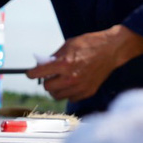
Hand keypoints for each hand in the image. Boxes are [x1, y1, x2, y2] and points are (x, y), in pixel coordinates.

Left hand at [27, 25, 142, 102]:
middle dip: (46, 81)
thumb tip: (42, 65)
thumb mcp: (69, 44)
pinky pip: (70, 98)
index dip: (31, 73)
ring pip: (57, 95)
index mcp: (64, 63)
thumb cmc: (90, 44)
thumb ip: (55, 56)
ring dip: (56, 88)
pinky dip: (69, 92)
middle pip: (47, 87)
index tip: (30, 73)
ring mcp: (79, 87)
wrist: (112, 50)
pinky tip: (73, 83)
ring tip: (62, 80)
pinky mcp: (87, 92)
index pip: (39, 74)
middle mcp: (71, 77)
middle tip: (50, 75)